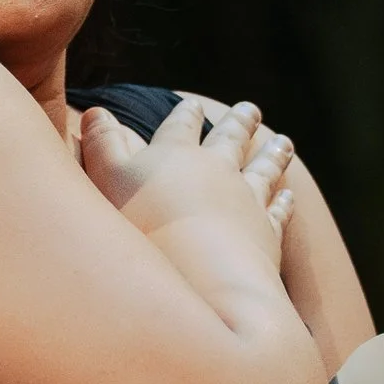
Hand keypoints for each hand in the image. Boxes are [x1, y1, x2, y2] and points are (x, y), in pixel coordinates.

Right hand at [77, 93, 294, 275]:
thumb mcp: (108, 181)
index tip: (193, 105)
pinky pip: (278, 212)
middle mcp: (218, 170)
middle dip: (238, 123)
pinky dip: (283, 202)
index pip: (181, 125)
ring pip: (264, 169)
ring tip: (282, 142)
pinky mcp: (266, 234)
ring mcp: (247, 200)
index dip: (186, 115)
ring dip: (272, 155)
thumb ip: (102, 146)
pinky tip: (288, 195)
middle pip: (231, 139)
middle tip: (250, 109)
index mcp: (176, 154)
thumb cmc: (145, 229)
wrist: (202, 278)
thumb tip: (95, 110)